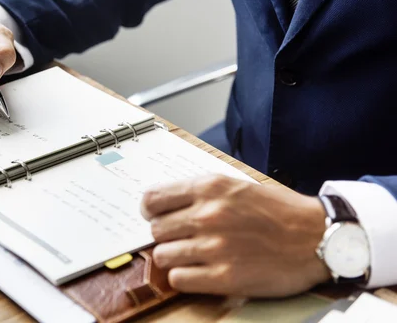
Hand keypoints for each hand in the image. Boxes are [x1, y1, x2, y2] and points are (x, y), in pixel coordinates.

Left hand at [140, 175, 329, 297]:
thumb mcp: (237, 186)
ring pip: (163, 255)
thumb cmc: (278, 211)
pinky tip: (198, 272)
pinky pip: (178, 279)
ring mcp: (214, 247)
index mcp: (210, 188)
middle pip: (156, 230)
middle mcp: (208, 215)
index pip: (152, 199)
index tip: (155, 216)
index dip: (149, 210)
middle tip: (180, 239)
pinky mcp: (224, 277)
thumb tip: (165, 204)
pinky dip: (183, 277)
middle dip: (165, 235)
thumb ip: (201, 193)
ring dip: (173, 258)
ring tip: (191, 257)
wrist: (316, 237)